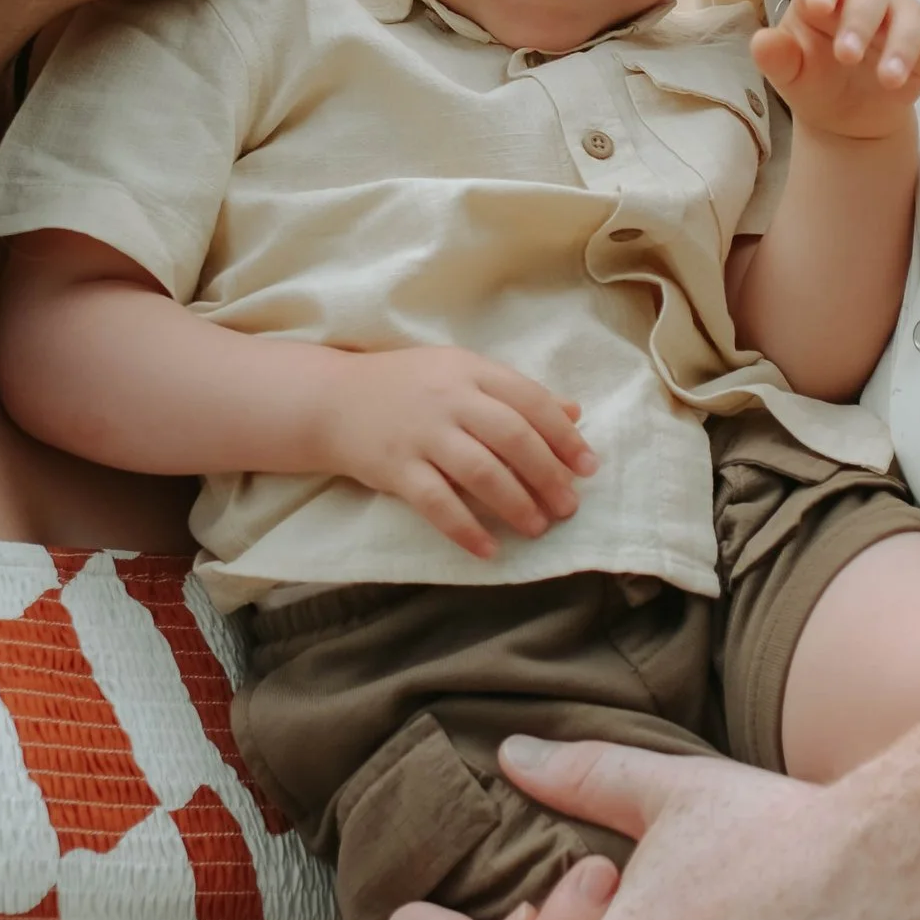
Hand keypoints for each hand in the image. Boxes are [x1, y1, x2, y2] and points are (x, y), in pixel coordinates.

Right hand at [315, 344, 594, 560]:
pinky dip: (466, 529)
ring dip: (516, 503)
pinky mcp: (395, 467)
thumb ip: (514, 393)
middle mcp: (448, 398)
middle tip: (569, 505)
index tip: (588, 467)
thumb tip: (574, 413)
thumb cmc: (406, 387)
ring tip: (538, 526)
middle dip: (548, 475)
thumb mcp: (460, 373)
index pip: (530, 401)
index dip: (564, 437)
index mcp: (470, 370)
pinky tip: (489, 549)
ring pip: (480, 471)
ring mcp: (421, 433)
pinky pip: (437, 503)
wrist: (332, 400)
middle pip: (512, 437)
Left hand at [752, 0, 919, 143]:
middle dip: (860, 22)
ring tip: (890, 80)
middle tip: (848, 57)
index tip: (819, 7)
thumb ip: (776, 57)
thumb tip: (760, 43)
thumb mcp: (789, 74)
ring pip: (911, 13)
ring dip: (903, 44)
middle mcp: (864, 2)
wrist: (844, 118)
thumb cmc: (812, 80)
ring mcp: (899, 22)